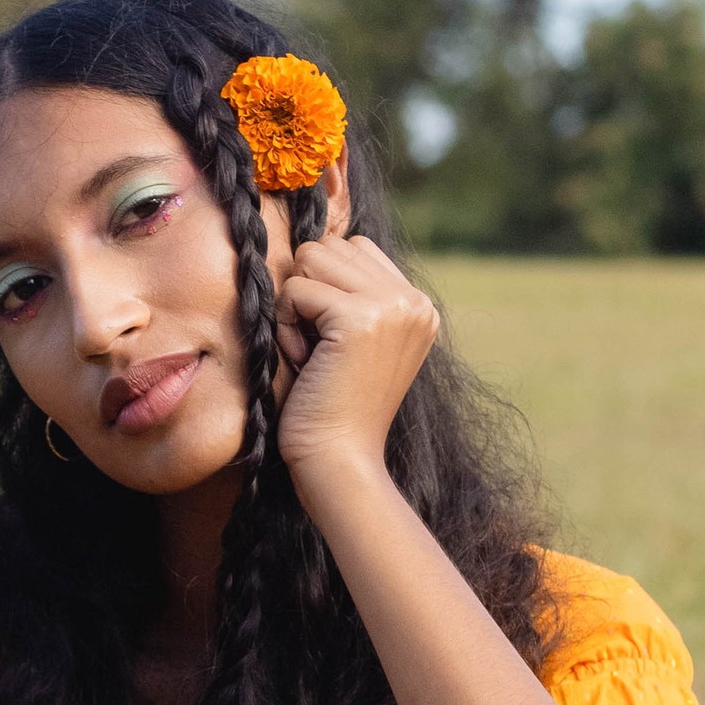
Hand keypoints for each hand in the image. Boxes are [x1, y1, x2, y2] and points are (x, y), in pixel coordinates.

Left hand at [270, 234, 440, 488]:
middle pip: (331, 246)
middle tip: (315, 348)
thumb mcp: (357, 343)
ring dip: (294, 305)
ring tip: (309, 353)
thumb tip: (313, 244)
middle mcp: (413, 300)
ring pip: (311, 258)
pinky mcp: (359, 318)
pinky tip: (302, 363)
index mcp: (419, 305)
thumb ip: (354, 295)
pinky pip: (295, 289)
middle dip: (307, 291)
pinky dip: (285, 325)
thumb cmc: (336, 408)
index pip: (355, 248)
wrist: (341, 460)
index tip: (329, 340)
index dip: (324, 286)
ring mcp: (391, 306)